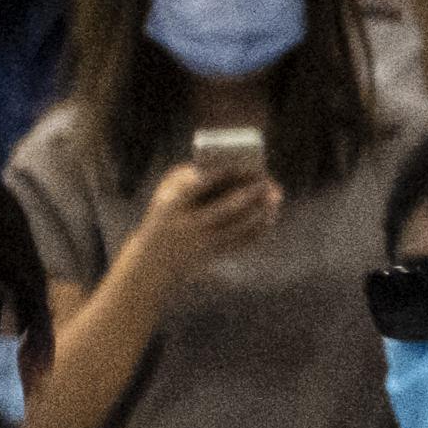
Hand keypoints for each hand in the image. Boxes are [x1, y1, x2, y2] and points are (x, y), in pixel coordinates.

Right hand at [129, 158, 283, 291]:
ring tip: (275, 197)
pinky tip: (269, 216)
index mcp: (172, 206)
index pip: (200, 186)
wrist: (152, 263)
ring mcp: (201, 245)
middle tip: (267, 181)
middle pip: (224, 209)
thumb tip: (225, 168)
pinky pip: (241, 244)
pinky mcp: (214, 257)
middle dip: (248, 194)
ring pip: (237, 228)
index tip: (243, 163)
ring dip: (259, 212)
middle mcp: (187, 227)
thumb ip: (189, 176)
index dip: (224, 174)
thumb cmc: (164, 217)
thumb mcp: (165, 195)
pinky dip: (258, 230)